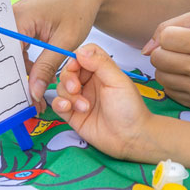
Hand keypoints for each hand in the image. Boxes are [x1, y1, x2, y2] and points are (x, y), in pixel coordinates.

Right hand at [13, 0, 106, 112]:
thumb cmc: (78, 9)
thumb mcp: (65, 41)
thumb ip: (47, 66)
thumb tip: (32, 91)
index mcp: (19, 18)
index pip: (5, 53)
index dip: (11, 77)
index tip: (20, 98)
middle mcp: (11, 18)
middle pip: (5, 56)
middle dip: (17, 80)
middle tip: (29, 102)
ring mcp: (15, 22)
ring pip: (12, 56)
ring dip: (24, 74)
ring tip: (36, 94)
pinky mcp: (21, 27)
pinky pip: (18, 51)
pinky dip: (27, 65)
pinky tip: (39, 77)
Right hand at [51, 44, 155, 160]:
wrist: (131, 138)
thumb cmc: (130, 109)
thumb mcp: (118, 81)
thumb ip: (100, 63)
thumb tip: (81, 51)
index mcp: (102, 71)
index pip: (82, 56)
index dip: (76, 58)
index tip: (76, 65)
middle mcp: (89, 83)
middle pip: (68, 71)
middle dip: (69, 78)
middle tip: (76, 89)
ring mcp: (80, 98)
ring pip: (62, 87)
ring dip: (69, 95)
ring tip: (84, 107)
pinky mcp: (73, 115)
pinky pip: (58, 104)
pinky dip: (59, 104)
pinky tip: (68, 108)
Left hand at [142, 12, 189, 109]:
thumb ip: (168, 26)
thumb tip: (145, 49)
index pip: (165, 38)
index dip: (169, 36)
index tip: (181, 38)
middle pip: (158, 58)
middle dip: (163, 52)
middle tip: (179, 51)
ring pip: (160, 76)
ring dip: (166, 68)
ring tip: (183, 64)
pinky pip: (169, 92)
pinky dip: (173, 82)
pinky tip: (188, 77)